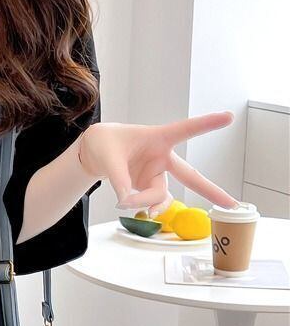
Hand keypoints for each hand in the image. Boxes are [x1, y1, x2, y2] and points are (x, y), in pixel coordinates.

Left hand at [77, 112, 239, 214]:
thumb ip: (119, 179)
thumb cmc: (105, 143)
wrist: (94, 153)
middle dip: (210, 190)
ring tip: (124, 203)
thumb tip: (128, 202)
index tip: (228, 117)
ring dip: (146, 202)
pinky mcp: (148, 187)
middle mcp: (162, 157)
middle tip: (232, 204)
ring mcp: (156, 174)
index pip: (184, 131)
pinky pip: (152, 202)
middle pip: (190, 176)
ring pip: (160, 194)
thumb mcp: (108, 156)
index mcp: (157, 138)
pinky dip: (143, 207)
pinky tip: (133, 207)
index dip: (206, 125)